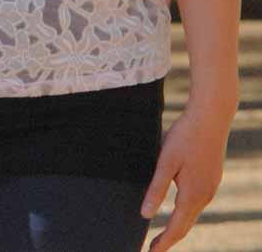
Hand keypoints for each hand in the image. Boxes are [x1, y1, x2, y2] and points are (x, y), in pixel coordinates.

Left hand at [142, 103, 233, 250]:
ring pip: (192, 213)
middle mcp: (205, 196)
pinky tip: (177, 209)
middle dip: (169, 238)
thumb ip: (156, 188)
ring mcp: (210, 187)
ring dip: (178, 225)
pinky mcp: (211, 178)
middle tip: (153, 249)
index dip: (163, 242)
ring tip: (163, 233)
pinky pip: (196, 202)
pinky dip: (185, 212)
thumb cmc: (185, 136)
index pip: (176, 227)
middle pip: (185, 224)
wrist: (211, 118)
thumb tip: (145, 214)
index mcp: (193, 195)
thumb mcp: (165, 161)